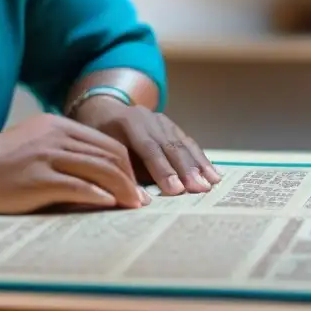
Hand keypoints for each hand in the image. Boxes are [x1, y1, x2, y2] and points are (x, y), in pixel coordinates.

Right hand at [0, 113, 147, 213]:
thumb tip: (99, 176)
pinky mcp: (38, 178)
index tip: (136, 184)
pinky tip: (110, 205)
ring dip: (122, 190)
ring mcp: (47, 156)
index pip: (107, 142)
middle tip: (142, 200)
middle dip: (131, 178)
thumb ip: (65, 152)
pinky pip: (78, 187)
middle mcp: (56, 136)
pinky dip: (98, 196)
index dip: (126, 164)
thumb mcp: (35, 145)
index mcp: (58, 125)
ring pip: (99, 170)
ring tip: (133, 207)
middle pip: (109, 155)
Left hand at [72, 96, 220, 196]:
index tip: (176, 190)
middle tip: (200, 189)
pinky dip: (201, 159)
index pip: (148, 148)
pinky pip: (188, 142)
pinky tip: (213, 173)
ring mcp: (162, 119)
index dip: (163, 170)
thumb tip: (140, 201)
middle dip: (187, 169)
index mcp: (127, 123)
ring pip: (183, 143)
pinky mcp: (171, 125)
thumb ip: (120, 173)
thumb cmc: (97, 140)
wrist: (102, 110)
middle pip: (171, 145)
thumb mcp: (101, 153)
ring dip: (199, 165)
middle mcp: (148, 118)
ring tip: (212, 183)